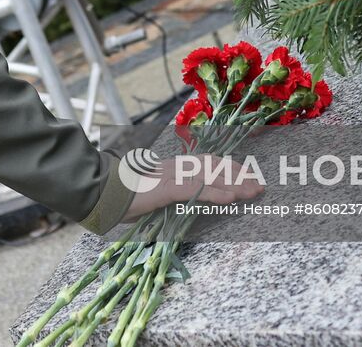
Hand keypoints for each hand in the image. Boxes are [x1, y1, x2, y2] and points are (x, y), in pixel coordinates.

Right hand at [119, 152, 264, 222]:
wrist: (101, 191)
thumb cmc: (123, 194)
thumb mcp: (153, 192)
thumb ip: (171, 193)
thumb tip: (185, 200)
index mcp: (174, 166)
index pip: (209, 161)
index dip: (231, 167)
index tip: (248, 175)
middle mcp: (176, 166)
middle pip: (215, 165)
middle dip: (240, 175)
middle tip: (260, 185)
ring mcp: (172, 175)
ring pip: (211, 175)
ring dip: (235, 183)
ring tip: (254, 192)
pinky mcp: (166, 188)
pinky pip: (197, 190)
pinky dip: (216, 193)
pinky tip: (232, 199)